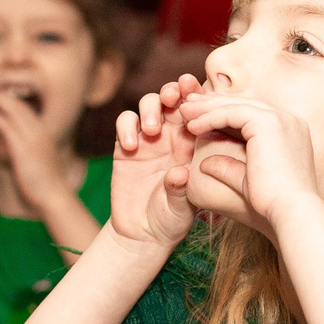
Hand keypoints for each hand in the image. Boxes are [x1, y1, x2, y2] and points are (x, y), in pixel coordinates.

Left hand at [0, 87, 77, 216]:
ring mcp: (33, 139)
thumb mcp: (37, 162)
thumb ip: (27, 151)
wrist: (53, 198)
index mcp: (44, 135)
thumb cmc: (43, 185)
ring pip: (14, 111)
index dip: (11, 102)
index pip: (27, 110)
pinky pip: (7, 126)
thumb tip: (15, 150)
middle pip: (20, 106)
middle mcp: (40, 132)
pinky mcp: (24, 148)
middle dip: (3, 97)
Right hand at [109, 76, 206, 247]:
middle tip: (173, 96)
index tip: (196, 90)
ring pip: (149, 104)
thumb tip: (179, 174)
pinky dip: (126, 127)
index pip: (199, 111)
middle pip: (174, 98)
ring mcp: (148, 138)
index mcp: (194, 143)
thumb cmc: (172, 220)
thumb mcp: (181, 209)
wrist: (142, 233)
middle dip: (174, 90)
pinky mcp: (125, 145)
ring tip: (152, 130)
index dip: (198, 96)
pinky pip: (125, 122)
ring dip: (151, 108)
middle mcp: (173, 135)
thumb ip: (180, 191)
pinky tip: (130, 145)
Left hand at [179, 94, 319, 228]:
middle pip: (244, 104)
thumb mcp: (247, 183)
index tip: (200, 118)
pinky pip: (232, 113)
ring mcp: (281, 119)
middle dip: (214, 103)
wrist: (290, 212)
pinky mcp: (269, 123)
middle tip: (188, 104)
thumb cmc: (272, 205)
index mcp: (290, 133)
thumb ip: (229, 169)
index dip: (225, 113)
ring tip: (183, 111)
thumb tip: (205, 163)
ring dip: (207, 107)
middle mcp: (289, 121)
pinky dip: (210, 117)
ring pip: (237, 105)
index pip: (252, 115)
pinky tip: (192, 126)